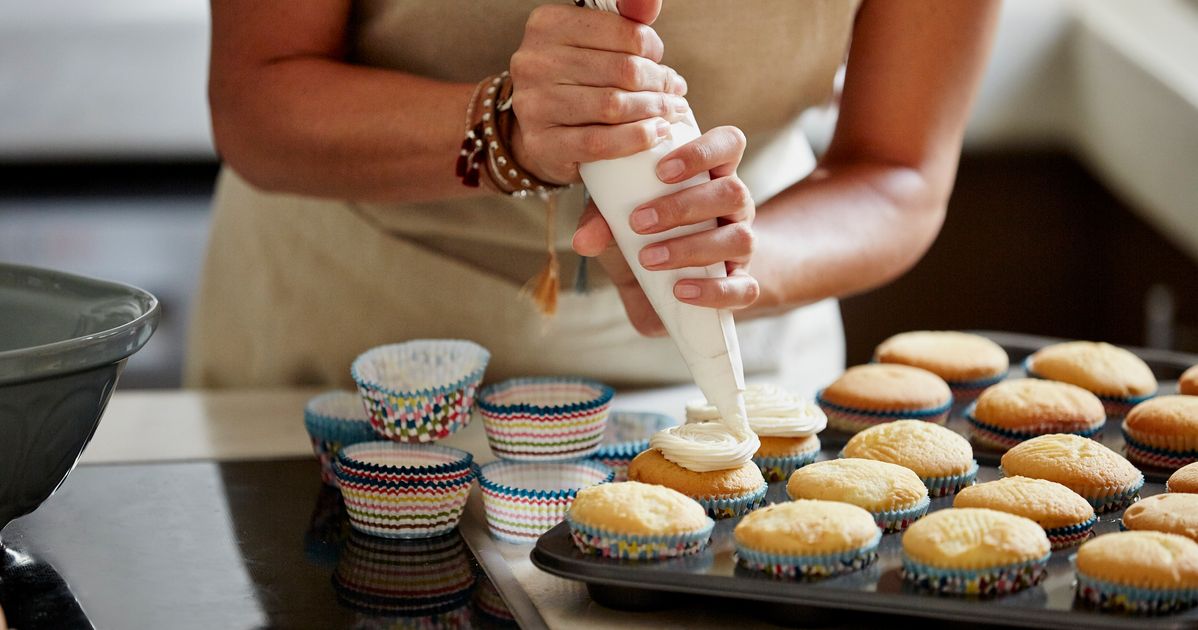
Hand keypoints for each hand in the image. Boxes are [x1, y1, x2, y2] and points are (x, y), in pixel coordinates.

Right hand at [508, 3, 689, 184]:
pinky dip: (636, 138)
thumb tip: (651, 4)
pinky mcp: (541, 143)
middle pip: (623, 70)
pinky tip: (655, 134)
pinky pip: (600, 142)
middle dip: (659, 83)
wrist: (540, 132)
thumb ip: (622, 23)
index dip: (652, 49)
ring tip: (670, 113)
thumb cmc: (574, 82)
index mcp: (548, 25)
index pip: (624, 32)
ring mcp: (534, 104)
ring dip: (653, 111)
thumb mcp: (591, 44)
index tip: (659, 62)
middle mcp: (534, 62)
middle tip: (674, 93)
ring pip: (613, 105)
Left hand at [573, 126, 759, 335]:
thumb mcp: (618, 224)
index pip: (728, 144)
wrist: (663, 286)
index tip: (661, 171)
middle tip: (638, 222)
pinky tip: (680, 290)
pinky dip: (713, 290)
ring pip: (741, 238)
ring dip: (691, 247)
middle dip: (683, 207)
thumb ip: (602, 222)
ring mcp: (742, 244)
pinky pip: (744, 287)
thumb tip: (583, 241)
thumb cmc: (644, 237)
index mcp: (711, 175)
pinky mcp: (742, 283)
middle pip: (733, 191)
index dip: (703, 152)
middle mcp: (734, 206)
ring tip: (648, 259)